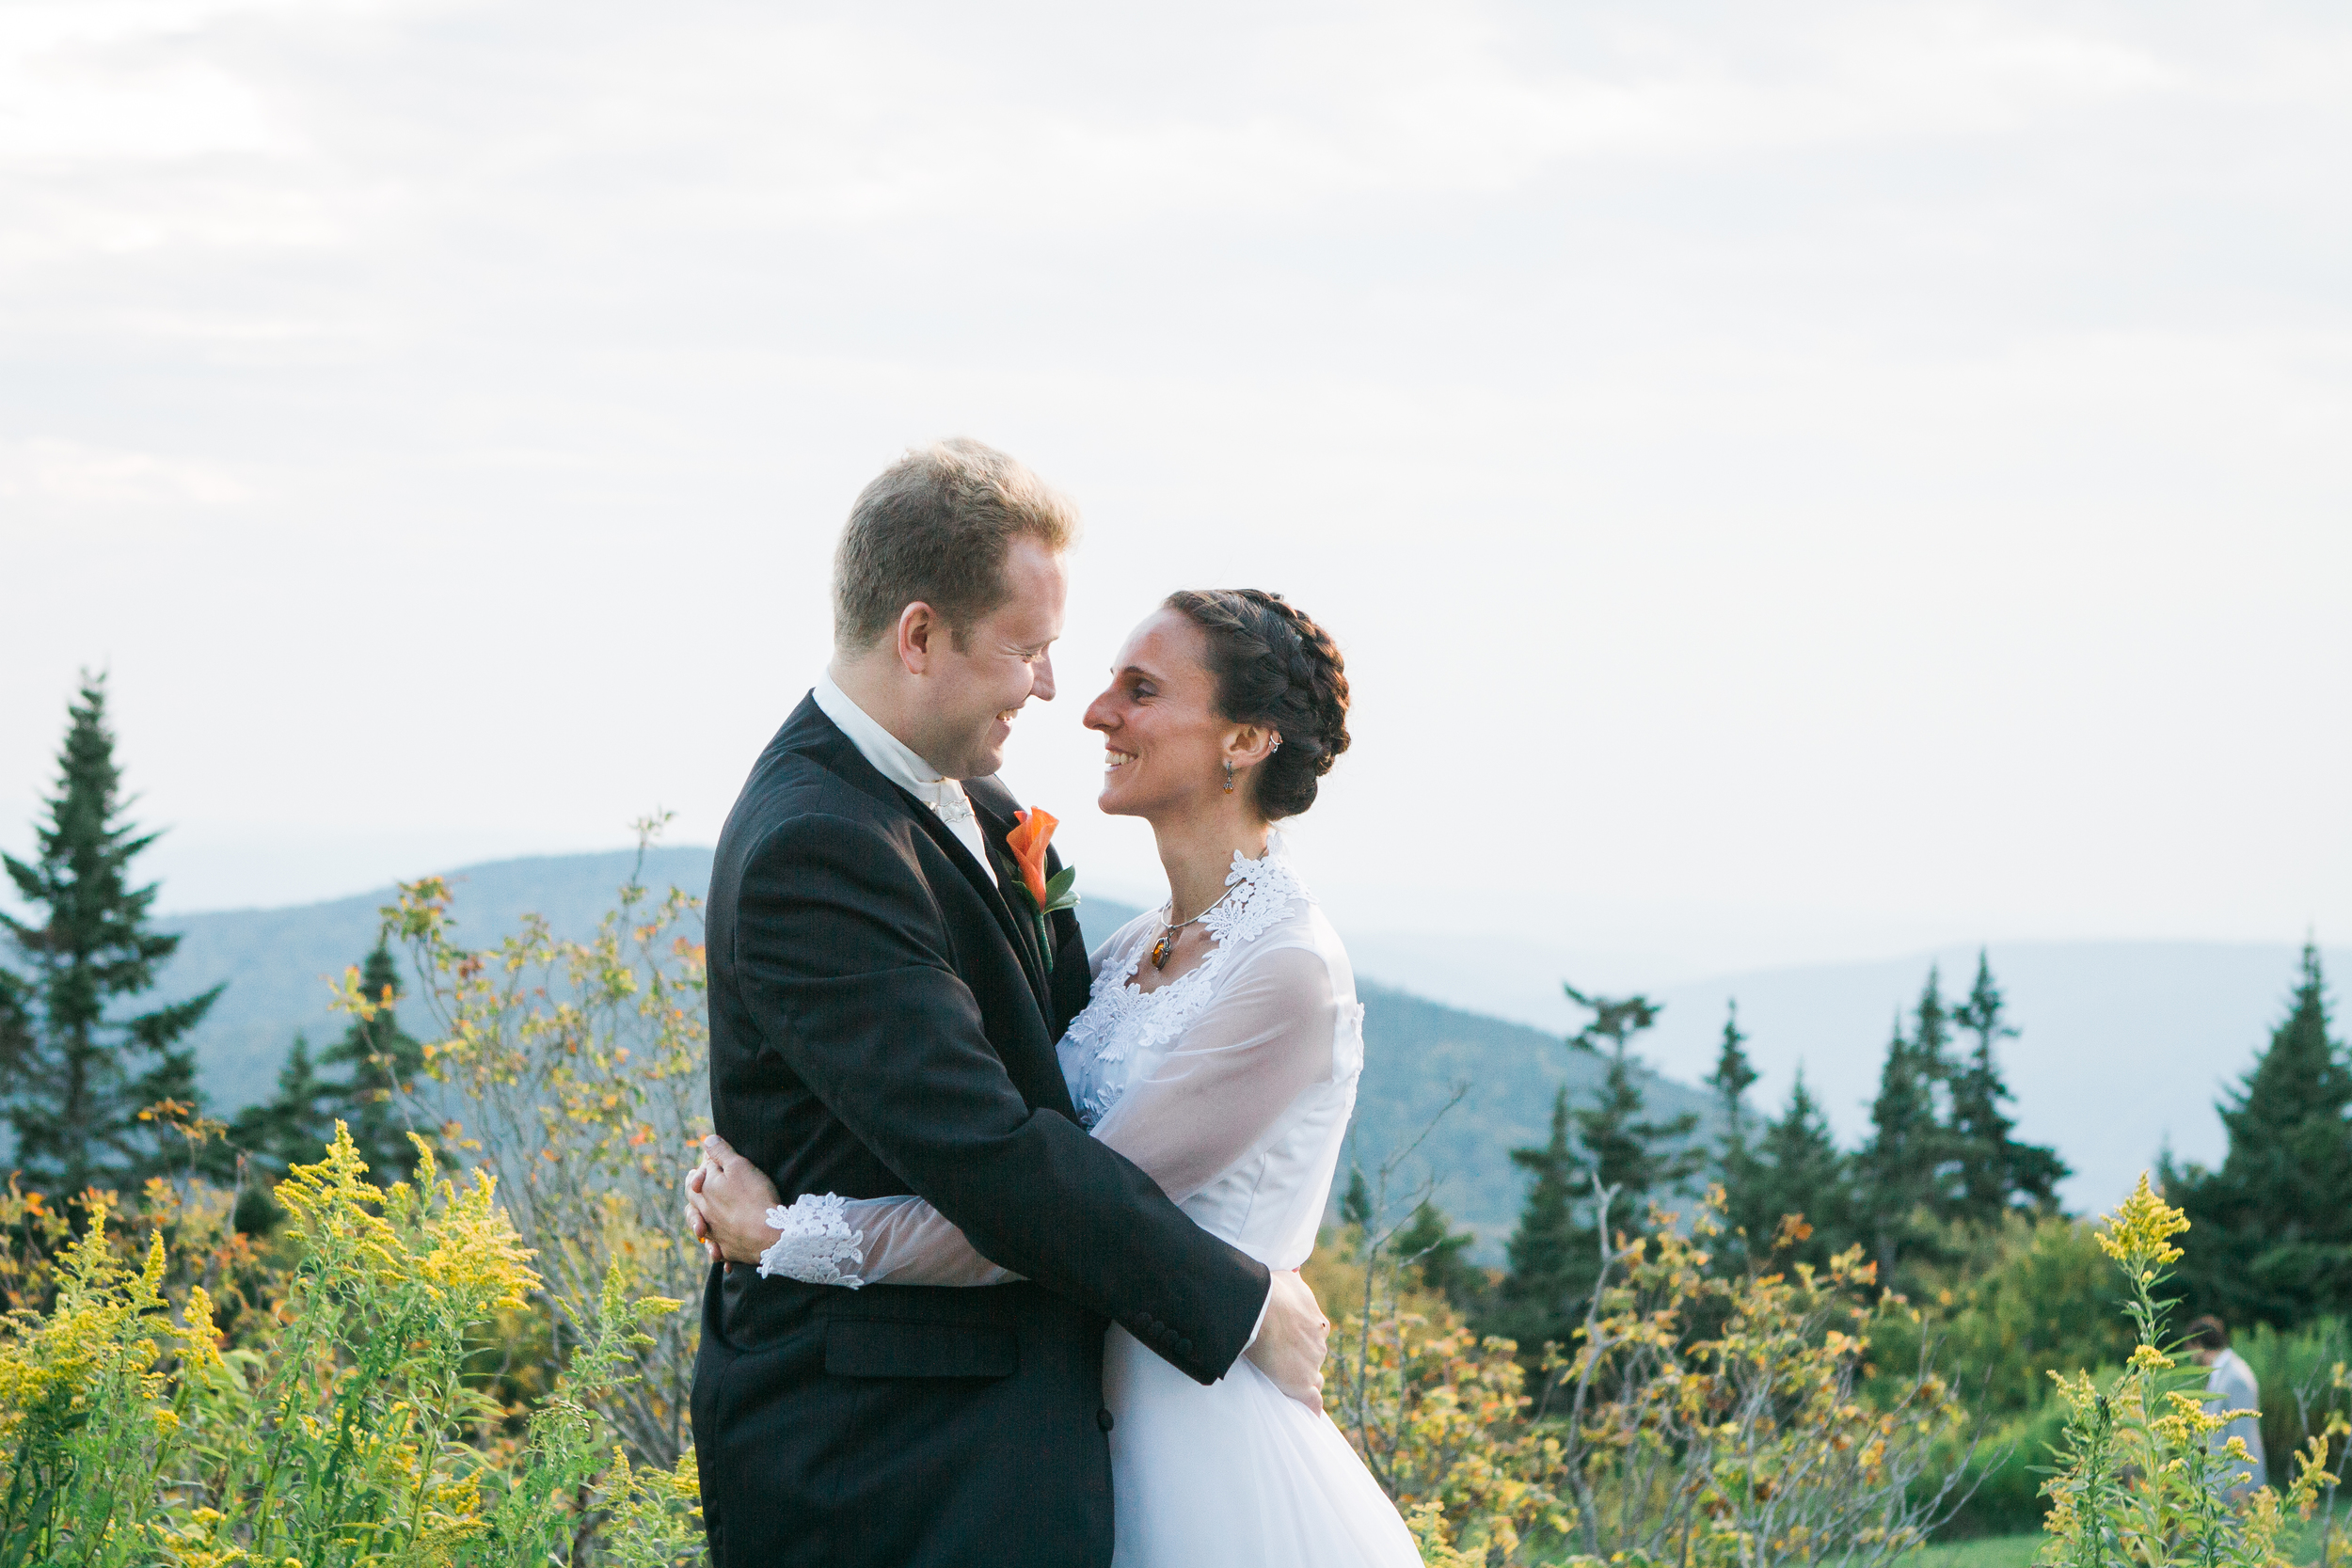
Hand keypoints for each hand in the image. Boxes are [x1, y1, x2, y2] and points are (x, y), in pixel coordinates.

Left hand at [684, 1134, 784, 1265]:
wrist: (767, 1235)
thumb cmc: (754, 1197)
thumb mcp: (739, 1166)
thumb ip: (721, 1153)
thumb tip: (707, 1140)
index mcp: (704, 1190)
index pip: (697, 1174)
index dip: (705, 1164)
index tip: (711, 1159)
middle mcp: (703, 1212)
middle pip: (692, 1198)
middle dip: (694, 1188)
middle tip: (695, 1183)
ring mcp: (713, 1233)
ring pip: (699, 1225)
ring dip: (698, 1220)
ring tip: (700, 1219)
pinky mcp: (726, 1250)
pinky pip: (716, 1249)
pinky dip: (715, 1248)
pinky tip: (717, 1250)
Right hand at [1244, 1268, 1328, 1413]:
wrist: (1261, 1308)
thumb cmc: (1270, 1290)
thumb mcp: (1288, 1279)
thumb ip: (1294, 1283)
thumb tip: (1295, 1274)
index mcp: (1317, 1323)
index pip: (1315, 1338)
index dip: (1302, 1342)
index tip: (1289, 1343)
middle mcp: (1320, 1344)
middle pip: (1314, 1359)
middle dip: (1302, 1361)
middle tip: (1281, 1362)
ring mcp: (1312, 1366)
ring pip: (1313, 1379)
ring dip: (1302, 1380)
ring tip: (1285, 1384)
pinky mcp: (1302, 1385)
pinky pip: (1313, 1403)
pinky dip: (1311, 1409)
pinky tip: (1308, 1414)